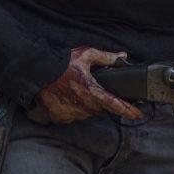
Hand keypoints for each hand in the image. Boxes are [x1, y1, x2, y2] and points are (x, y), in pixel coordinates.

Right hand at [28, 47, 143, 124]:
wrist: (36, 72)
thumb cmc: (61, 63)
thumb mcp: (85, 55)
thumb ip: (106, 57)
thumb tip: (122, 56)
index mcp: (91, 90)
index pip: (114, 103)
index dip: (128, 110)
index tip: (138, 114)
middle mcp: (82, 105)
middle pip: (100, 109)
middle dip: (99, 101)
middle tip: (91, 88)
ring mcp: (70, 113)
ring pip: (86, 113)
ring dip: (86, 105)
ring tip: (76, 91)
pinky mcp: (59, 118)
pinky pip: (72, 116)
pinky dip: (72, 109)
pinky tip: (67, 97)